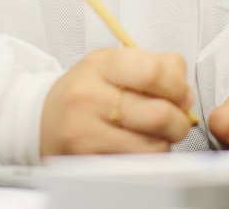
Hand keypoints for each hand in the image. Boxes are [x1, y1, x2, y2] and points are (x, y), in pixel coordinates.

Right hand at [40, 48, 195, 155]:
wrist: (42, 117)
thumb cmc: (87, 88)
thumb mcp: (115, 63)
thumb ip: (157, 65)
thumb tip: (185, 93)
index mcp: (100, 65)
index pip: (153, 72)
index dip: (178, 87)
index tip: (182, 94)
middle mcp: (88, 97)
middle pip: (159, 114)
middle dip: (180, 121)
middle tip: (178, 120)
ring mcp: (84, 131)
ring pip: (151, 145)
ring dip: (165, 142)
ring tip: (157, 134)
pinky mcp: (85, 160)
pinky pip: (135, 165)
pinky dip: (147, 158)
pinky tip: (139, 146)